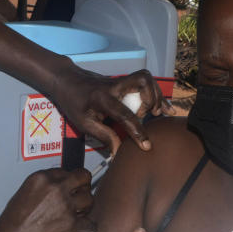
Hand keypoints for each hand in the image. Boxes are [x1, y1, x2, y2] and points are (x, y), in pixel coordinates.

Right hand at [0, 168, 94, 231]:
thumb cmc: (11, 225)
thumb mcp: (22, 194)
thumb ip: (42, 189)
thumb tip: (53, 192)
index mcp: (41, 178)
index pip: (66, 171)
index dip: (69, 180)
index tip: (70, 186)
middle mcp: (55, 188)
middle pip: (83, 177)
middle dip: (83, 186)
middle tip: (81, 194)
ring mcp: (65, 205)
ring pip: (89, 199)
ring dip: (86, 207)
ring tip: (79, 213)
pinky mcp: (71, 223)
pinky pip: (90, 223)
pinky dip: (87, 227)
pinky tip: (81, 229)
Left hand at [49, 68, 169, 153]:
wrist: (67, 80)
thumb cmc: (73, 102)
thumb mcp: (84, 123)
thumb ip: (104, 136)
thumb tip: (118, 152)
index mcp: (102, 98)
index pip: (124, 114)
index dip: (137, 131)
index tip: (146, 146)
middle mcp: (114, 86)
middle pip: (141, 81)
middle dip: (151, 99)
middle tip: (149, 115)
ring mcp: (120, 81)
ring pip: (146, 78)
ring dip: (156, 95)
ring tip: (157, 113)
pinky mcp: (124, 82)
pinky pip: (144, 84)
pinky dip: (156, 94)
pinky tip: (165, 108)